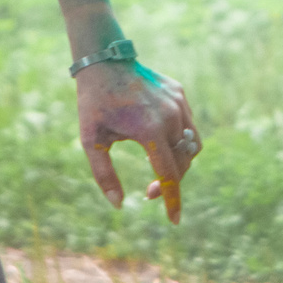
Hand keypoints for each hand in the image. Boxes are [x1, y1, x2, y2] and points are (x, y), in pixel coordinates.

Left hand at [76, 59, 197, 222]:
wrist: (104, 62)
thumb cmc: (94, 105)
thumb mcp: (91, 142)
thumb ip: (104, 175)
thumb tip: (118, 204)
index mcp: (149, 130)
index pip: (169, 174)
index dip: (172, 200)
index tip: (174, 220)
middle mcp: (170, 116)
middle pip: (183, 163)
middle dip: (171, 183)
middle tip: (149, 192)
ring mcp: (178, 103)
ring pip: (192, 145)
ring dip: (180, 163)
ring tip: (158, 168)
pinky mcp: (180, 94)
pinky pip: (188, 125)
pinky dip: (180, 141)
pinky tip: (159, 142)